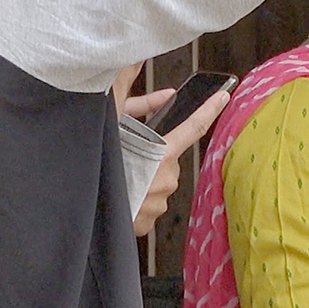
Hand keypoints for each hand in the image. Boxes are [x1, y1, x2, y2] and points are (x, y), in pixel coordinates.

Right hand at [113, 64, 233, 236]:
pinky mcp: (149, 220)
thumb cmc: (97, 169)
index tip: (225, 97)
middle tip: (129, 159)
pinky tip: (122, 196)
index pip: (194, 128)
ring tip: (121, 179)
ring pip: (158, 182)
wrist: (84, 209)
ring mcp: (159, 201)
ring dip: (144, 178)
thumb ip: (137, 104)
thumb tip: (161, 87)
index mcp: (160, 154)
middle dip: (154, 157)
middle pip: (169, 160)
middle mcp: (166, 178)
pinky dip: (137, 198)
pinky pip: (148, 204)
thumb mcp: (113, 127)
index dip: (210, 110)